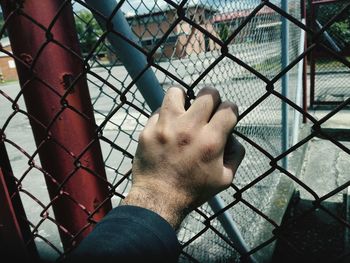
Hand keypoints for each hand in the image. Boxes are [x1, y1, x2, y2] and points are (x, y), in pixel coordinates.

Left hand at [122, 87, 244, 228]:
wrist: (158, 199)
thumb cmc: (193, 191)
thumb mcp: (225, 179)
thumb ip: (236, 154)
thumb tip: (232, 136)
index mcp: (211, 141)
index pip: (229, 108)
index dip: (230, 110)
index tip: (224, 117)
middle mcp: (190, 129)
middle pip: (208, 94)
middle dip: (212, 99)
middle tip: (207, 110)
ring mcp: (166, 127)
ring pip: (177, 92)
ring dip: (184, 99)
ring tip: (183, 110)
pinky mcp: (149, 130)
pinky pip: (159, 110)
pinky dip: (166, 116)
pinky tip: (168, 127)